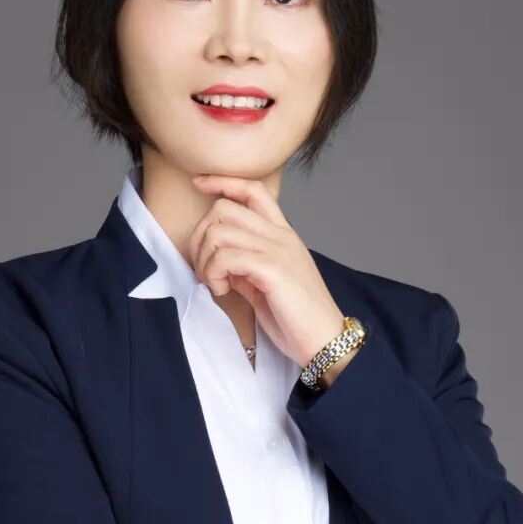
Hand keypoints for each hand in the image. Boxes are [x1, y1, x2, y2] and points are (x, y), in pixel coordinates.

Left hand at [186, 173, 349, 371]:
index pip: (252, 190)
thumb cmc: (297, 319)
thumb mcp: (266, 285)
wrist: (325, 341)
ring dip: (205, 260)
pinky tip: (223, 290)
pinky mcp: (273, 269)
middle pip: (224, 208)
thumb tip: (218, 263)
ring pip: (219, 231)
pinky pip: (226, 256)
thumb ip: (244, 268)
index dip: (221, 182)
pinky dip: (214, 273)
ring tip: (215, 284)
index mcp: (282, 235)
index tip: (197, 184)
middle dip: (201, 236)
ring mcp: (278, 250)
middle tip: (205, 269)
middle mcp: (281, 236)